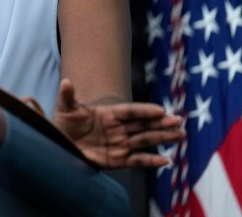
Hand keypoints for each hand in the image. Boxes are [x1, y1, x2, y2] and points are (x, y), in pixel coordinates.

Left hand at [51, 78, 184, 169]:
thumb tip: (66, 82)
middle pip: (143, 125)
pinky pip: (137, 160)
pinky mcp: (119, 159)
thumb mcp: (65, 108)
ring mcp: (120, 143)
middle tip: (178, 122)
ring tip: (180, 135)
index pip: (130, 111)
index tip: (160, 110)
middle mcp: (118, 128)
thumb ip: (67, 96)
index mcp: (109, 113)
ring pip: (145, 140)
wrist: (61, 144)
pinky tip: (165, 161)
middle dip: (160, 123)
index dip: (145, 110)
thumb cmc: (64, 124)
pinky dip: (150, 161)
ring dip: (162, 137)